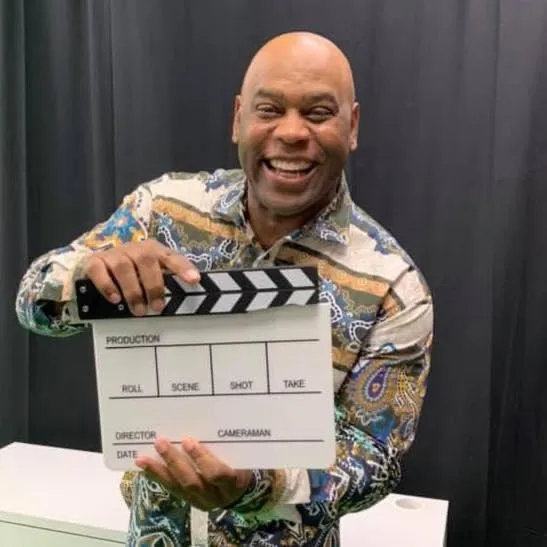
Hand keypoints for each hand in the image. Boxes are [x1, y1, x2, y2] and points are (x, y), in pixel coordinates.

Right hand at [82, 240, 199, 314]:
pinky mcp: (93, 262)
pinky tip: (115, 300)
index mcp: (153, 251)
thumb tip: (182, 304)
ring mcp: (113, 254)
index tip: (194, 280)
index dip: (183, 267)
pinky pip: (99, 271)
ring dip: (133, 291)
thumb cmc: (131, 275)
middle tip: (157, 307)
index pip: (170, 256)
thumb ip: (163, 284)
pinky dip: (107, 286)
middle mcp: (134, 249)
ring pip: (123, 267)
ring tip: (139, 310)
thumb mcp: (149, 277)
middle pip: (147, 260)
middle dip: (153, 286)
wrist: (97, 267)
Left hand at [135, 437, 252, 510]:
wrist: (242, 491)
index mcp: (232, 482)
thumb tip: (211, 418)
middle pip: (192, 481)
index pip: (217, 474)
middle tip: (161, 443)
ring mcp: (200, 501)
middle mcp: (215, 496)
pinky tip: (144, 466)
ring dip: (159, 471)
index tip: (188, 440)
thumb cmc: (243, 465)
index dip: (202, 458)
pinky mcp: (189, 501)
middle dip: (174, 462)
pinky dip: (157, 476)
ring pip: (178, 487)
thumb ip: (228, 445)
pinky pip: (171, 489)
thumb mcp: (242, 457)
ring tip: (142, 458)